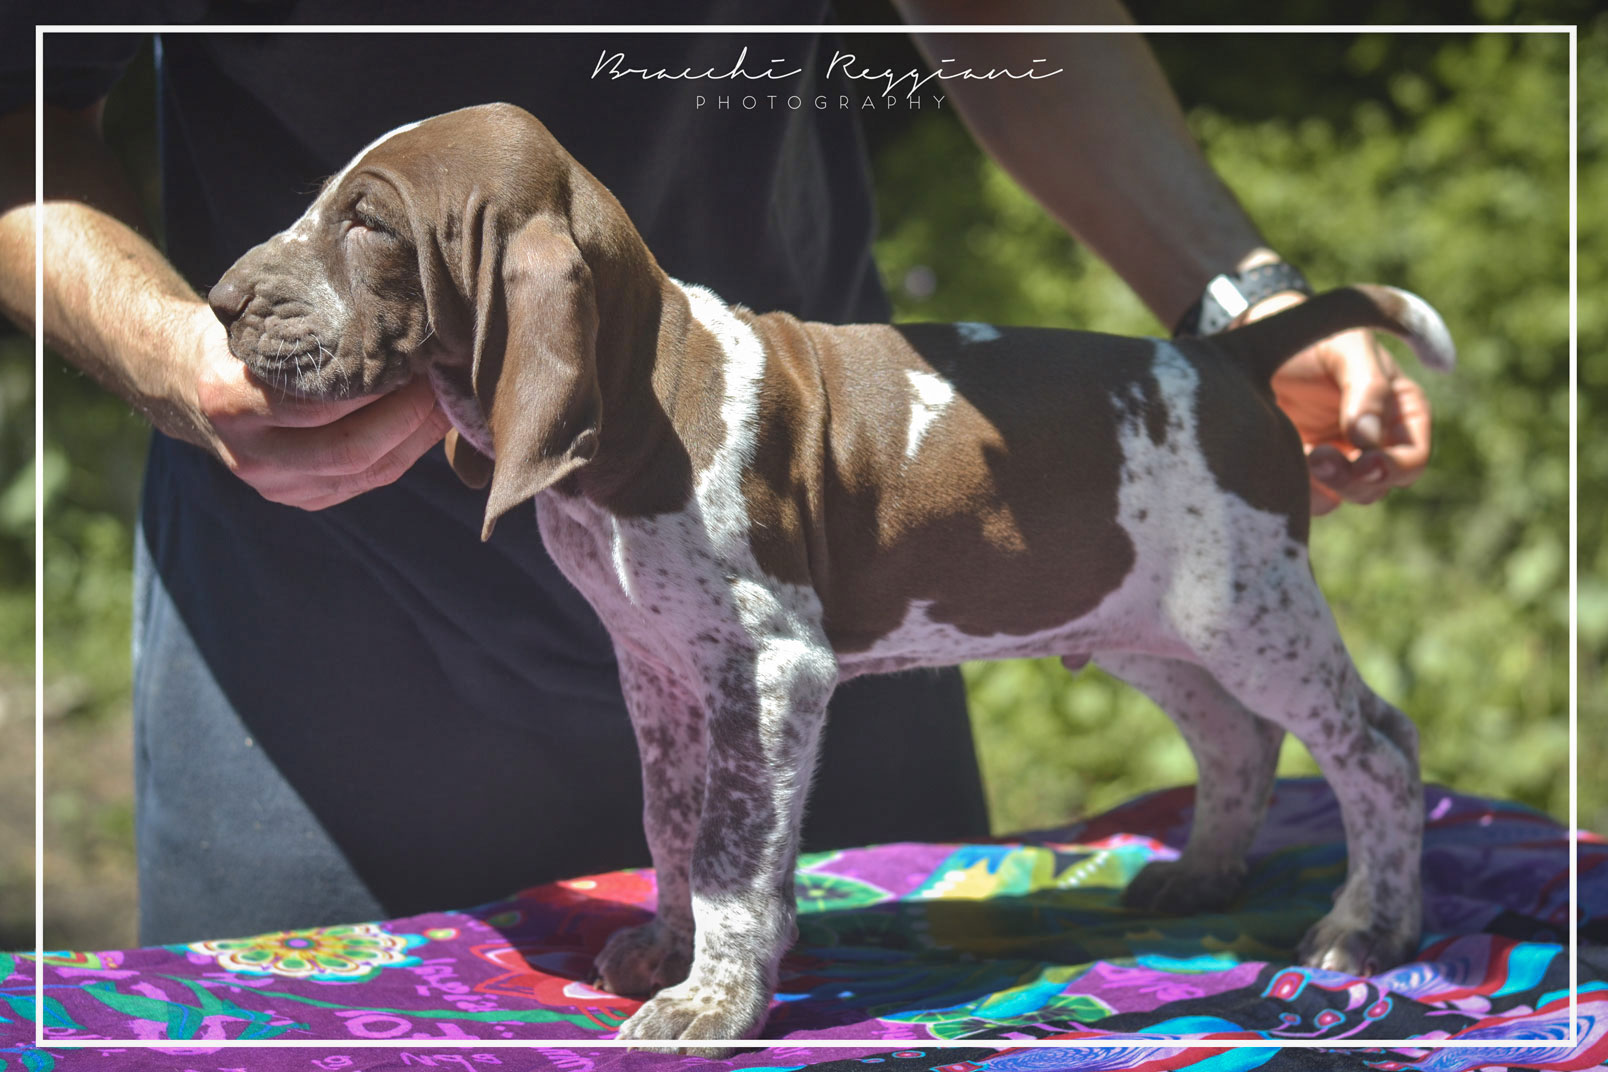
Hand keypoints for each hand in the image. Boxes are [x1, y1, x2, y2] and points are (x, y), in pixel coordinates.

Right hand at [174, 304, 451, 509]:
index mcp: (230, 400)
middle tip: (445, 382)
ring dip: (416, 438)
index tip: (419, 357)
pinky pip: (364, 482)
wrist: (183, 381)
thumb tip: (392, 311)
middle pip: (350, 449)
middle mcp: (249, 453)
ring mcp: (272, 484)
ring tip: (447, 402)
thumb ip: (307, 327)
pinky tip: (427, 426)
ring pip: (365, 473)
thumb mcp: (256, 321)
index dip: (380, 387)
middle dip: (410, 417)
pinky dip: (403, 454)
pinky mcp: (295, 498)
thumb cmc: (236, 336)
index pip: (319, 404)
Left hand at [1250, 293, 1433, 515]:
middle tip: (1320, 459)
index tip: (1363, 463)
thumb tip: (1369, 439)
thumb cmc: (1311, 336)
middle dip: (1354, 480)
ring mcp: (1340, 457)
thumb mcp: (1347, 347)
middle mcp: (1376, 440)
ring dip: (1329, 486)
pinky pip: (1312, 497)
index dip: (1393, 467)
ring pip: (1347, 495)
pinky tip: (1284, 465)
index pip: (1413, 458)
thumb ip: (1368, 387)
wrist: (1256, 336)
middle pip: (1379, 485)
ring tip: (1303, 455)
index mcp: (1401, 410)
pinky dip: (1302, 491)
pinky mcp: (1304, 469)